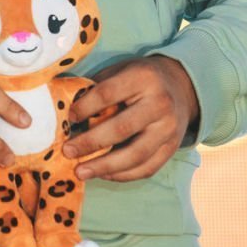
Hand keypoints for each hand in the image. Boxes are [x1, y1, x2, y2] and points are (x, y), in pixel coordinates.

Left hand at [62, 55, 199, 181]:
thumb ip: (97, 88)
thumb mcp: (120, 71)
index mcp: (143, 77)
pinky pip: (146, 168)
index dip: (85, 107)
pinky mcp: (172, 148)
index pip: (107, 94)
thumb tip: (66, 112)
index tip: (68, 118)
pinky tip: (103, 174)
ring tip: (81, 172)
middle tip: (67, 152)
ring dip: (104, 166)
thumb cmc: (139, 79)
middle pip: (121, 129)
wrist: (180, 86)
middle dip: (90, 143)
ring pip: (135, 155)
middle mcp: (160, 103)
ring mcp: (169, 128)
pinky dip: (122, 175)